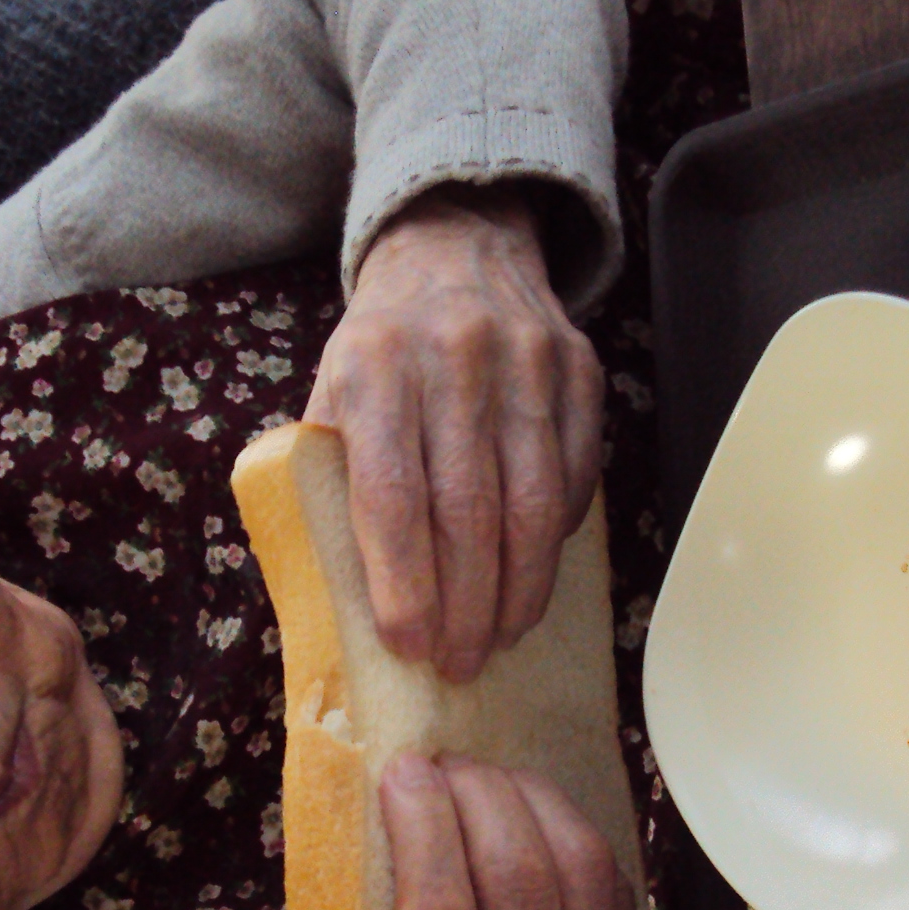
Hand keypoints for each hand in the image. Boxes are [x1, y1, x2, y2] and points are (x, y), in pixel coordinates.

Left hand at [306, 185, 603, 683]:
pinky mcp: (579, 368)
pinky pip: (576, 475)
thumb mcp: (331, 395)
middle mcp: (454, 358)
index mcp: (375, 367)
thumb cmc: (380, 347)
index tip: (409, 645)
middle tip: (460, 663)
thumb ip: (329, 480)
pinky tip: (533, 576)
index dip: (404, 582)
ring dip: (520, 587)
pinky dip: (557, 539)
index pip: (393, 496)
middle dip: (466, 604)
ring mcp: (527, 360)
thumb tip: (341, 598)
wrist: (453, 245)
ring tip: (501, 637)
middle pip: (470, 511)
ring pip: (534, 502)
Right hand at [338, 753, 643, 909]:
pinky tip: (531, 811)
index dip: (423, 825)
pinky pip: (610, 885)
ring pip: (576, 869)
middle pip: (517, 877)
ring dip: (526, 799)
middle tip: (444, 765)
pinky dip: (569, 830)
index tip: (403, 773)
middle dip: (476, 796)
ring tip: (485, 778)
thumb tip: (381, 825)